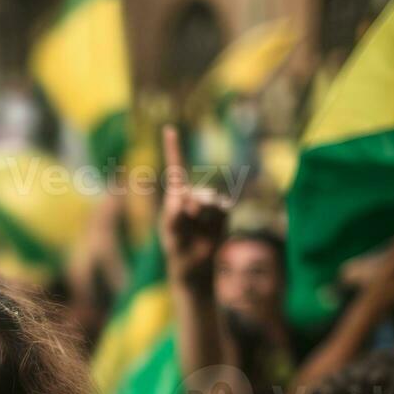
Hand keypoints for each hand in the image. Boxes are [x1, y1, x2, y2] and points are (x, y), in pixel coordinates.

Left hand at [159, 124, 228, 291]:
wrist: (195, 265)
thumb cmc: (178, 248)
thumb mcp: (171, 234)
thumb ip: (174, 215)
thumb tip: (184, 196)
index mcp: (176, 196)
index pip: (175, 169)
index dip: (173, 148)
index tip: (169, 129)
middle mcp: (193, 194)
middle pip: (197, 193)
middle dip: (193, 210)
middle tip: (189, 225)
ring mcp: (209, 203)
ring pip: (211, 200)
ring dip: (205, 217)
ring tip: (199, 231)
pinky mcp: (223, 211)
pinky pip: (224, 208)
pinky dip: (218, 219)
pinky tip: (212, 230)